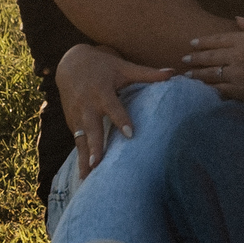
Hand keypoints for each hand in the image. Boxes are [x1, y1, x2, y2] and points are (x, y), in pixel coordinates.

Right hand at [56, 42, 173, 177]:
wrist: (70, 63)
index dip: (121, 120)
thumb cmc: (103, 65)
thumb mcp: (123, 67)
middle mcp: (87, 106)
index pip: (113, 107)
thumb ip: (147, 74)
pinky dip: (79, 159)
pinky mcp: (72, 123)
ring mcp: (77, 116)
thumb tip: (172, 73)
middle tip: (98, 164)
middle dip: (94, 146)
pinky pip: (76, 143)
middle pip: (91, 128)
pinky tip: (84, 178)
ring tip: (87, 179)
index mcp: (102, 91)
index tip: (130, 134)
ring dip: (84, 159)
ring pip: (80, 140)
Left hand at [180, 18, 243, 100]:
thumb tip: (237, 19)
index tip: (192, 43)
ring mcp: (235, 74)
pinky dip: (209, 89)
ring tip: (188, 74)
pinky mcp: (238, 90)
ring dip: (197, 74)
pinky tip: (201, 89)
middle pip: (210, 56)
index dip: (203, 41)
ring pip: (210, 73)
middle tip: (184, 59)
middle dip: (196, 58)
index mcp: (243, 40)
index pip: (217, 39)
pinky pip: (219, 89)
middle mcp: (236, 56)